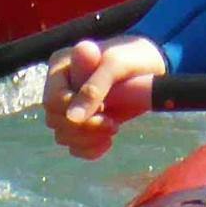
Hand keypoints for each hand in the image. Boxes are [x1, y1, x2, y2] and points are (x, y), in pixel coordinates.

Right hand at [44, 35, 165, 156]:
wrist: (153, 67)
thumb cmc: (134, 57)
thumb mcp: (117, 65)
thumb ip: (94, 87)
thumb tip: (72, 116)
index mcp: (61, 66)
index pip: (52, 100)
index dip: (74, 111)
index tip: (105, 108)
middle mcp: (60, 86)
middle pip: (55, 120)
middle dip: (84, 127)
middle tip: (113, 123)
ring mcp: (69, 106)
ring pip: (62, 135)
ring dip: (88, 139)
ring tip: (114, 127)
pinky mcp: (82, 122)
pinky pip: (74, 146)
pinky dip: (90, 149)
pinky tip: (108, 141)